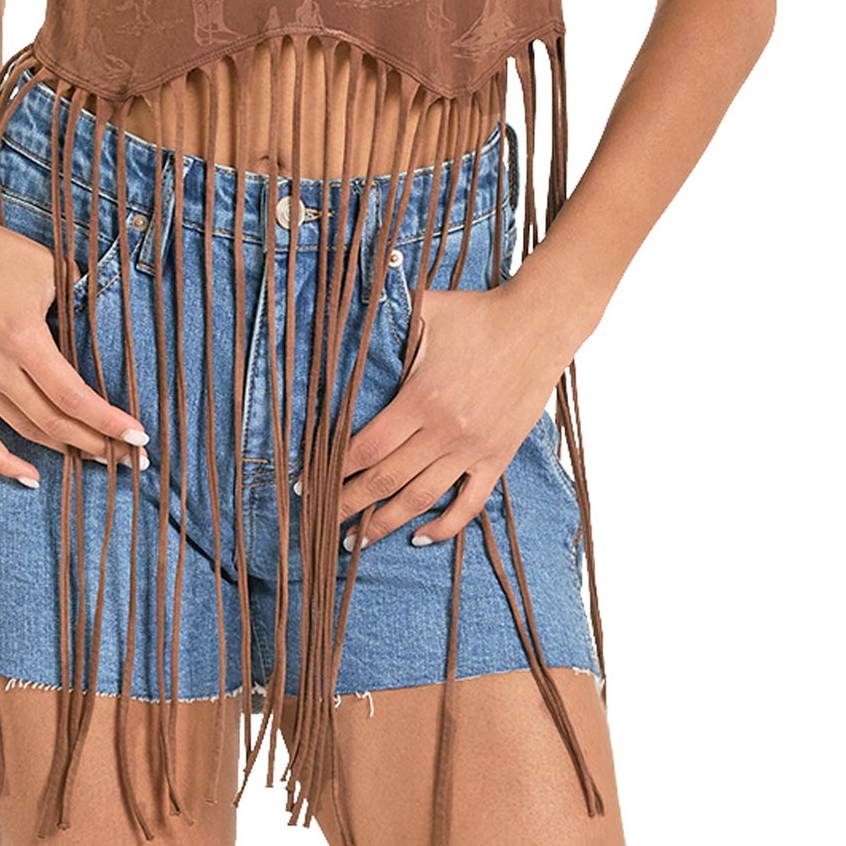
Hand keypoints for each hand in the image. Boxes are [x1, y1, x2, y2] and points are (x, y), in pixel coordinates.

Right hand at [0, 203, 150, 484]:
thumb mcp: (48, 267)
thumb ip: (80, 298)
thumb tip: (110, 325)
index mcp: (21, 336)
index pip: (72, 394)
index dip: (107, 421)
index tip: (137, 436)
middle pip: (52, 421)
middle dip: (95, 444)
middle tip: (129, 457)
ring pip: (23, 429)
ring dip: (62, 448)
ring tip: (96, 457)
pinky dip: (3, 460)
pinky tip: (30, 474)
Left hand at [334, 280, 568, 547]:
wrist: (538, 325)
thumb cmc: (478, 314)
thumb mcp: (426, 309)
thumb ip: (385, 314)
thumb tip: (347, 305)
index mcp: (421, 398)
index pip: (366, 447)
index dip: (333, 470)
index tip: (307, 483)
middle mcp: (445, 431)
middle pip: (386, 480)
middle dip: (348, 505)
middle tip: (322, 523)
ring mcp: (472, 448)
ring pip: (421, 498)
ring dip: (385, 523)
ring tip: (358, 541)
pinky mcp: (497, 456)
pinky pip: (469, 503)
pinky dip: (444, 526)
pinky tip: (419, 538)